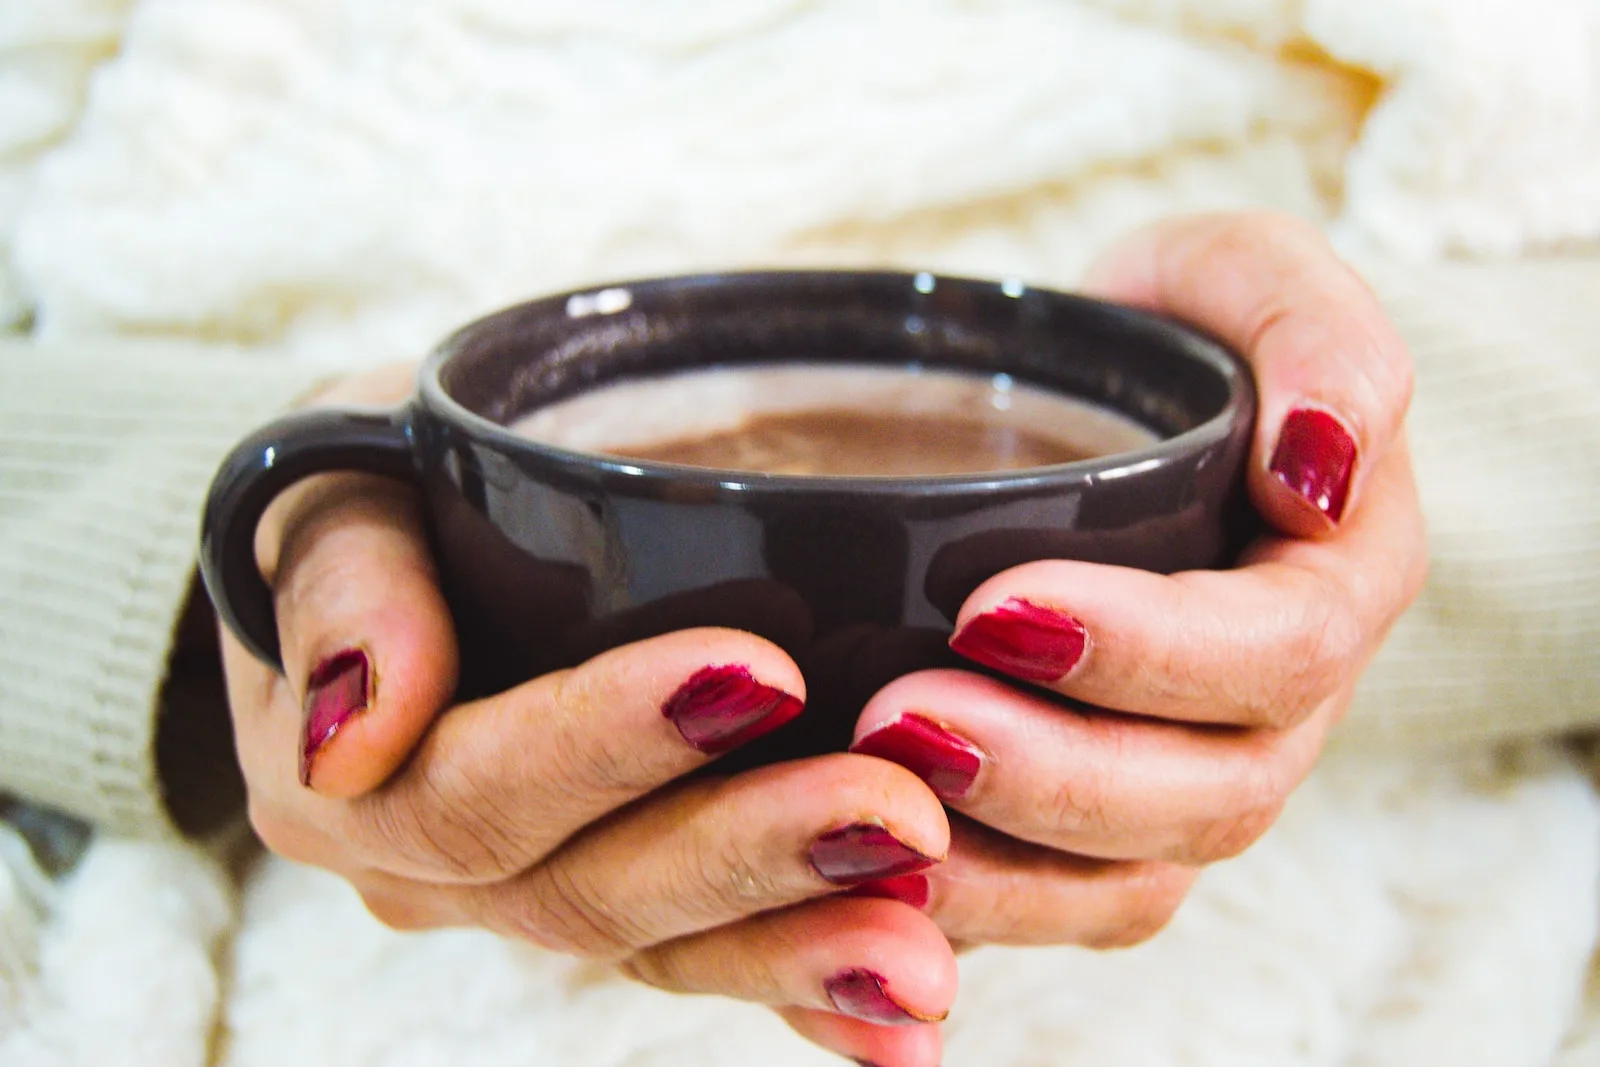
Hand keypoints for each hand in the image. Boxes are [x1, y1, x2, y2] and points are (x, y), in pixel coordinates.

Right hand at [222, 367, 957, 1066]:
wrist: (402, 560)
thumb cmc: (375, 508)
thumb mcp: (326, 504)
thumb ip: (335, 595)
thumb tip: (355, 725)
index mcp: (359, 788)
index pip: (478, 789)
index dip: (611, 743)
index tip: (757, 676)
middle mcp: (449, 875)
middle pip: (597, 888)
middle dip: (754, 854)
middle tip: (901, 819)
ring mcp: (545, 898)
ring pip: (675, 946)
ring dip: (806, 950)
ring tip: (929, 959)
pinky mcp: (634, 902)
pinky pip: (721, 965)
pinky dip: (812, 997)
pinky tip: (910, 1029)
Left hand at [844, 213, 1426, 954]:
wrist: (1084, 399)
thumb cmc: (1167, 328)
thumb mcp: (1243, 274)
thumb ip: (1319, 336)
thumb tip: (1325, 468)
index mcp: (1339, 580)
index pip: (1282, 651)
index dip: (1151, 650)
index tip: (991, 605)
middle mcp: (1281, 704)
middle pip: (1211, 796)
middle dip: (1057, 774)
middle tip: (902, 717)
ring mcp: (1196, 773)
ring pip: (1136, 879)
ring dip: (1006, 861)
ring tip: (874, 796)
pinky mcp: (1107, 822)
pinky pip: (1065, 905)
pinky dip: (976, 905)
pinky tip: (870, 875)